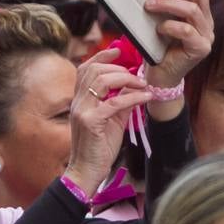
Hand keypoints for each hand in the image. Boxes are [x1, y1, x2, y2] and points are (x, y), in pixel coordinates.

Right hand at [64, 48, 151, 193]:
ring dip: (126, 79)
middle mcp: (78, 102)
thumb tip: (135, 88)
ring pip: (102, 81)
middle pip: (94, 70)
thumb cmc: (98, 148)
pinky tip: (145, 97)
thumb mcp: (112, 121)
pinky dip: (133, 97)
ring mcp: (82, 111)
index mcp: (80, 100)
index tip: (118, 51)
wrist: (86, 172)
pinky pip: (114, 102)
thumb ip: (121, 103)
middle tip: (137, 75)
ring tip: (141, 84)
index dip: (101, 56)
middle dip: (119, 68)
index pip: (85, 68)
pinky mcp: (91, 122)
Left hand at [142, 0, 214, 100]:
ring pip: (192, 10)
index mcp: (202, 12)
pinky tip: (158, 29)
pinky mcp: (201, 49)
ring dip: (168, 4)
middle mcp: (208, 22)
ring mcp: (207, 36)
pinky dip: (170, 25)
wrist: (160, 75)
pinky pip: (187, 30)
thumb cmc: (159, 46)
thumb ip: (166, 3)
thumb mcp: (163, 19)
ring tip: (150, 5)